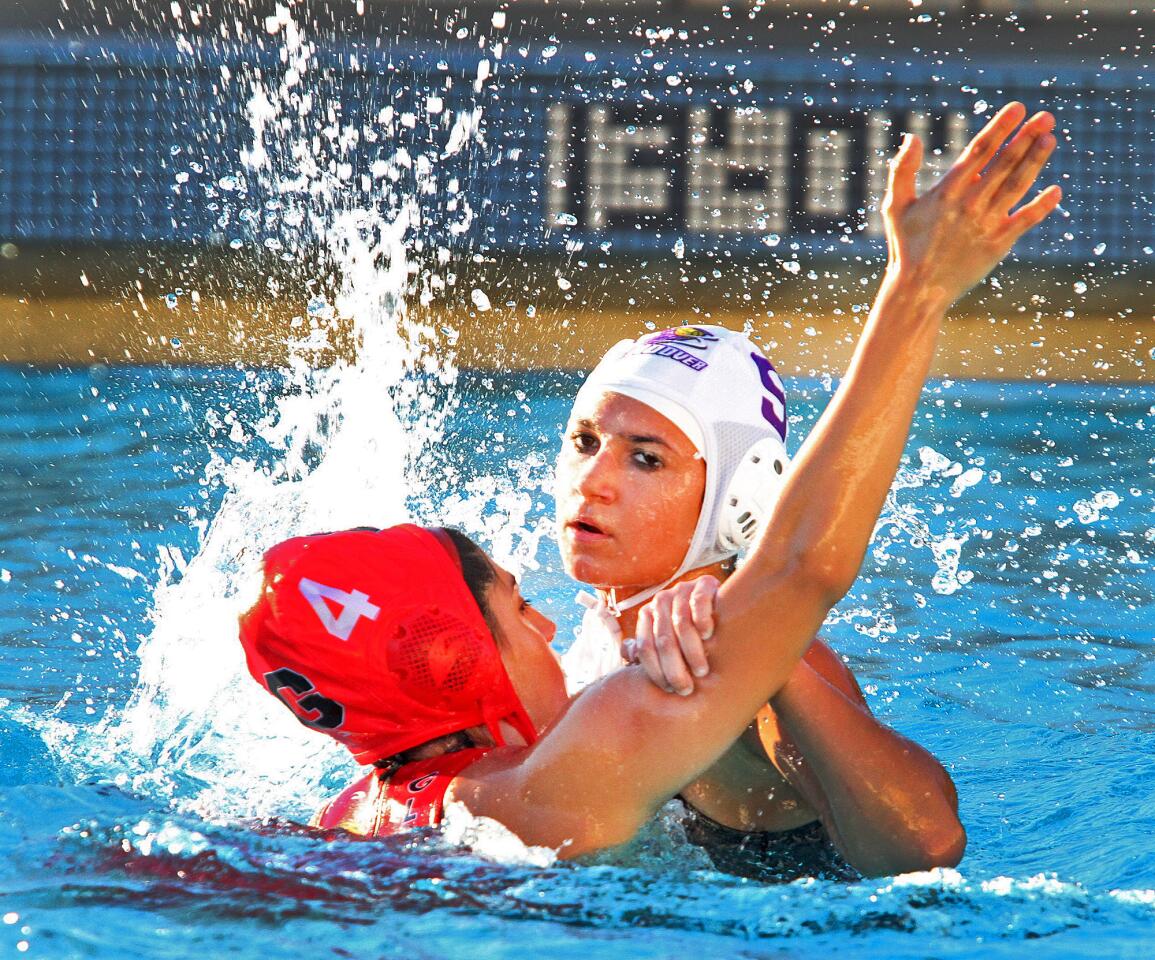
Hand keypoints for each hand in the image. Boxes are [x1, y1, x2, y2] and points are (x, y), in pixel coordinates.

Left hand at [626, 575, 719, 694]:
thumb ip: (647, 647)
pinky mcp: (703, 584)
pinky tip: (708, 636)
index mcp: (647, 615)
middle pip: (663, 640)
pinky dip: (703, 621)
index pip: (645, 647)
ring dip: (692, 651)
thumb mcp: (666, 637)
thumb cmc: (688, 628)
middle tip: (686, 688)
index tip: (669, 689)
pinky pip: (699, 603)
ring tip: (701, 670)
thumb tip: (626, 653)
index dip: (656, 671)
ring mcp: (681, 590)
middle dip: (675, 668)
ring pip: (682, 624)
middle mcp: (661, 601)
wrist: (716, 600)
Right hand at [882, 101, 1061, 305]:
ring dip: (1036, 160)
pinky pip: (1025, 220)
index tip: (1017, 109)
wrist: (918, 289)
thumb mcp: (894, 207)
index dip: (1000, 127)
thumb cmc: (906, 246)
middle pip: (1005, 163)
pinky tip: (1056, 191)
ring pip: (1017, 185)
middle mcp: (970, 203)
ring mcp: (986, 223)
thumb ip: (902, 170)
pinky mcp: (998, 244)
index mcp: (947, 191)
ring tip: (1051, 139)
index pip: (979, 151)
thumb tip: (911, 137)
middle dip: (1026, 137)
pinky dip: (1041, 206)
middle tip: (1046, 117)